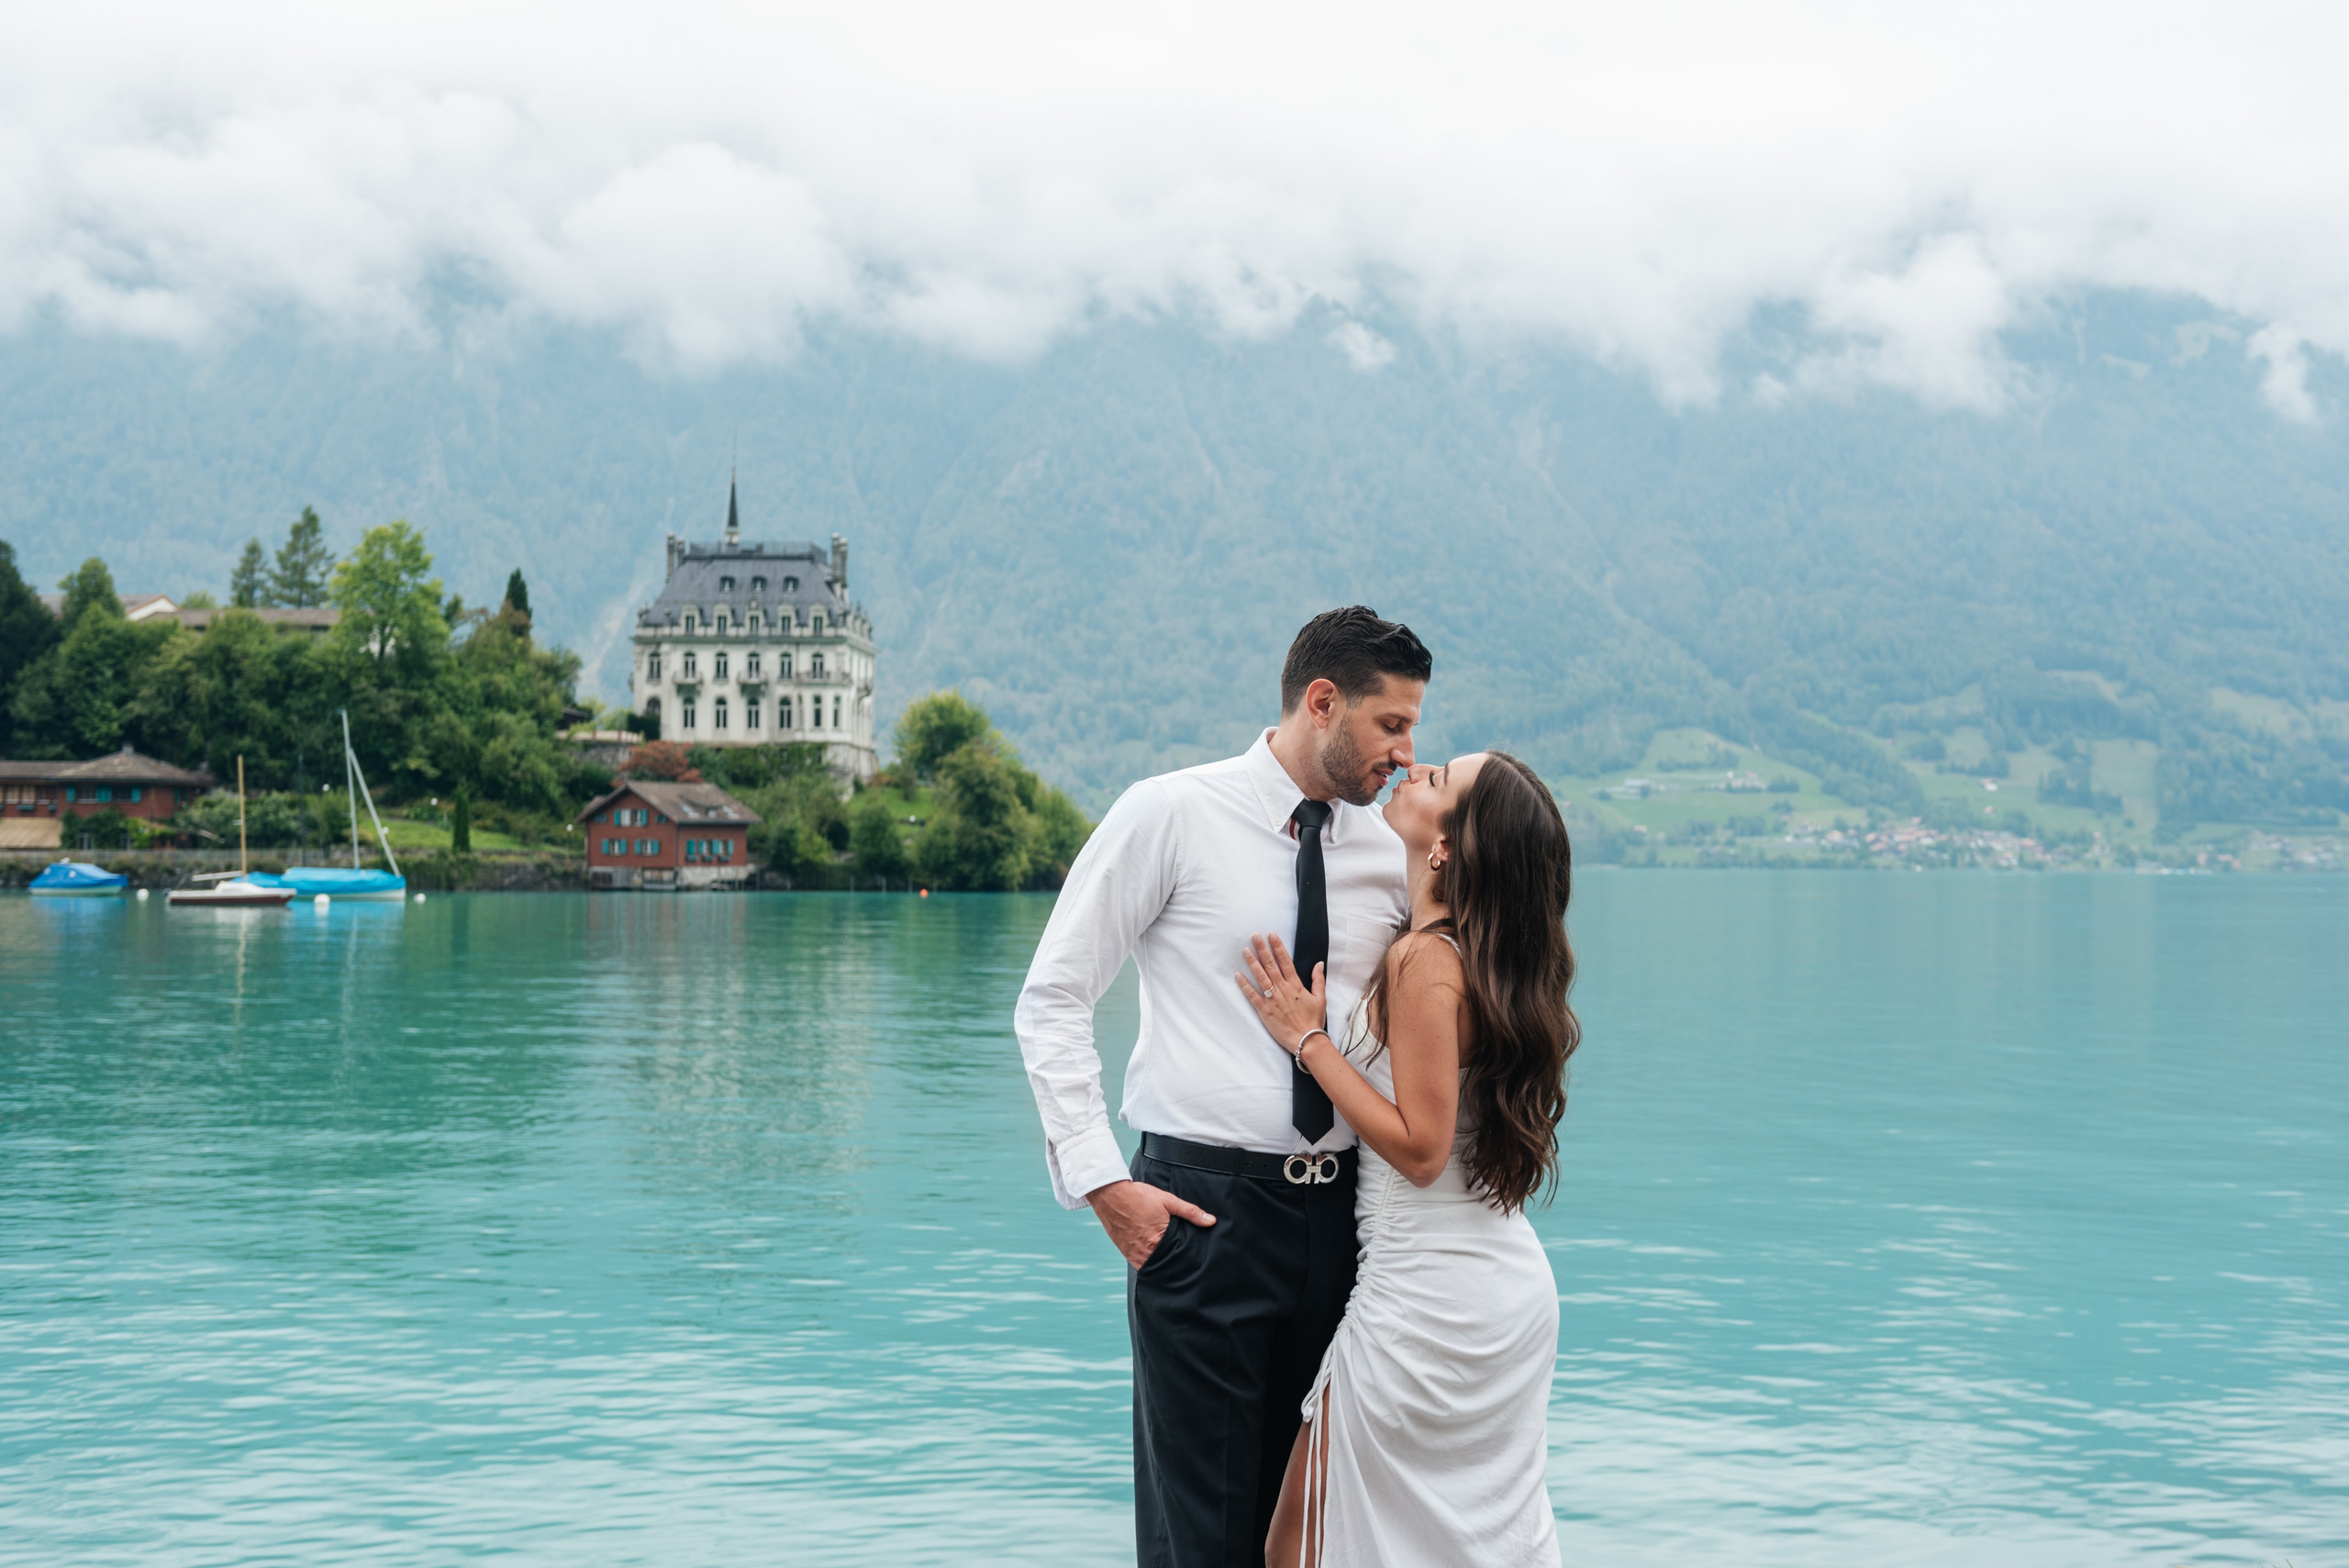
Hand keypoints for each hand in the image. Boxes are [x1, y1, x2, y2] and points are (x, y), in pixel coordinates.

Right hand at [1089, 1179, 1215, 1268]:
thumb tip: (1211, 1221)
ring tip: (1171, 1264)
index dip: (1186, 1258)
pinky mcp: (1125, 1252)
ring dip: (1161, 1265)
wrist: (1110, 1194)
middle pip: (1166, 1264)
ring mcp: (1134, 1253)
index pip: (1178, 1256)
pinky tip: (1155, 1261)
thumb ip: (1190, 1212)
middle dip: (1174, 1264)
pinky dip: (1148, 1265)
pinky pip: (1139, 1266)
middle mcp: (1146, 1250)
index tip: (1193, 1260)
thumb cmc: (1138, 1196)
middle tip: (1184, 1264)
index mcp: (1159, 1239)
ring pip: (1152, 1267)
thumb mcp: (1167, 1200)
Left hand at [1235, 933, 1326, 1056]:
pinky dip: (1244, 985)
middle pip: (1270, 965)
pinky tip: (1238, 975)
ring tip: (1245, 950)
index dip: (1278, 947)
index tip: (1271, 935)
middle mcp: (1283, 989)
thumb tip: (1319, 964)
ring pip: (1260, 977)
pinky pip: (1252, 995)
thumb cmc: (1314, 1021)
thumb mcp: (1320, 999)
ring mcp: (1272, 999)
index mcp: (1296, 985)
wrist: (1307, 1041)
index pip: (1285, 961)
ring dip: (1252, 962)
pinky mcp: (1264, 1010)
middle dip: (1262, 949)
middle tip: (1254, 936)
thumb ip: (1318, 980)